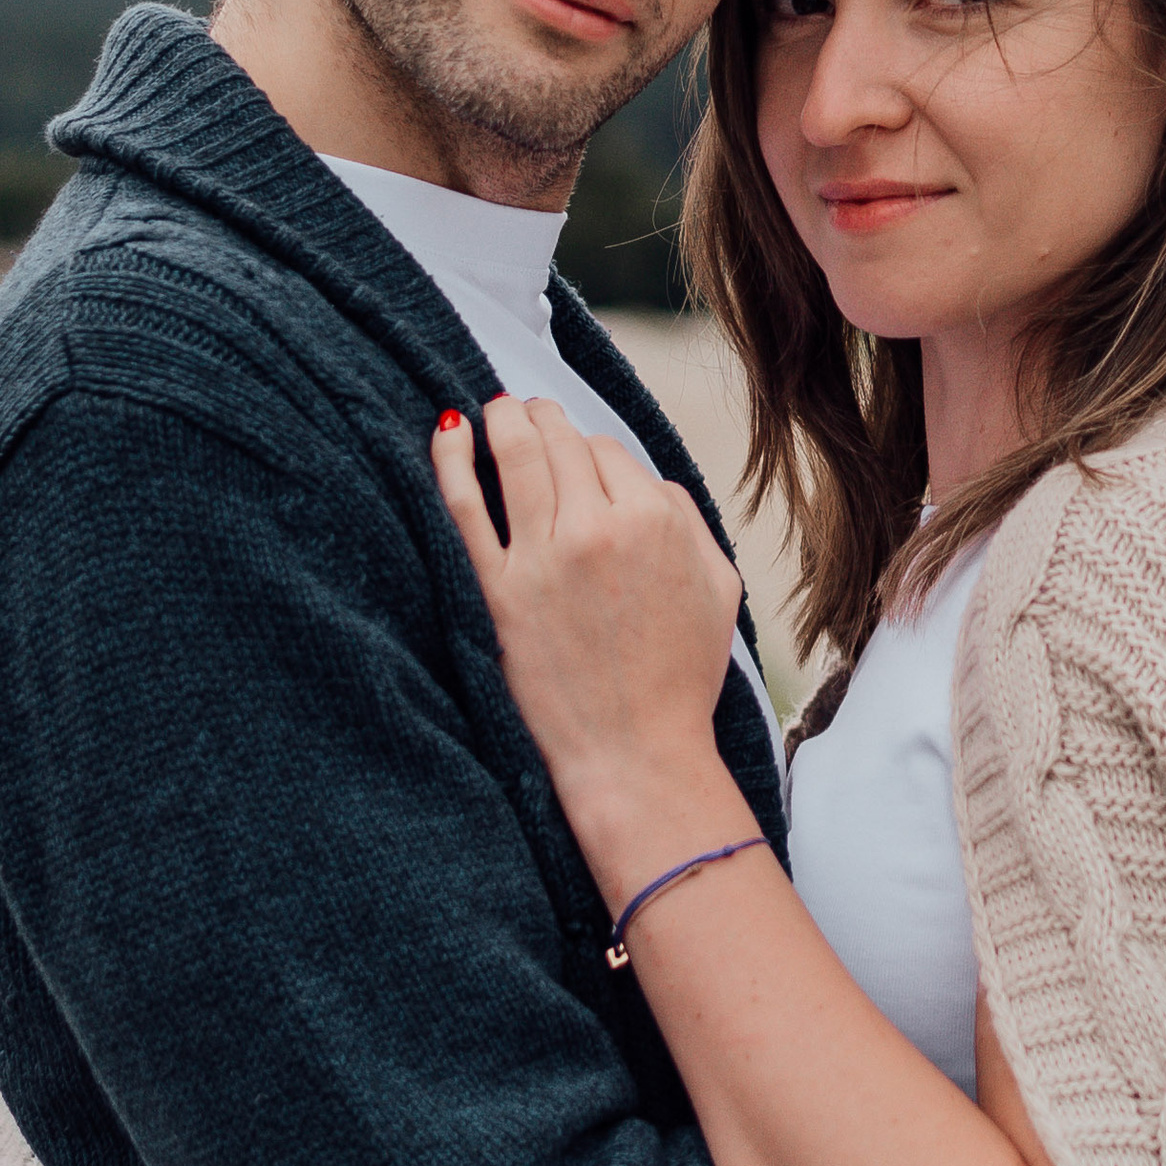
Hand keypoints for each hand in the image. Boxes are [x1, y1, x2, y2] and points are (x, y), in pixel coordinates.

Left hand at [431, 396, 746, 900]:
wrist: (636, 756)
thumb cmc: (681, 678)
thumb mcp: (718, 588)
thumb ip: (689, 520)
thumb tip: (646, 480)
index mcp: (656, 520)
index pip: (608, 450)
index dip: (590, 451)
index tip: (578, 463)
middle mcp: (599, 527)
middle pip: (561, 440)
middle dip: (542, 419)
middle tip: (526, 412)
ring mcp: (544, 557)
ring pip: (516, 456)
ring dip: (502, 419)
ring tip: (494, 410)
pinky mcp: (499, 591)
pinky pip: (465, 506)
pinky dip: (452, 459)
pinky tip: (447, 430)